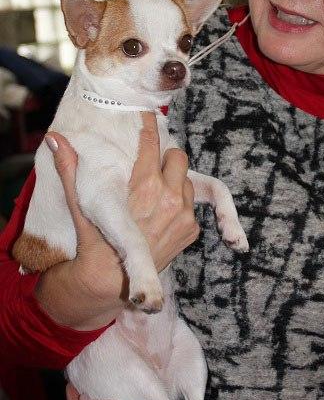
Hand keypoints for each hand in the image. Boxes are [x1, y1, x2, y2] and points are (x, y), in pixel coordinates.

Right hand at [35, 112, 198, 329]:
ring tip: (156, 193)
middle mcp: (168, 197)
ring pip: (187, 181)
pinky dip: (180, 206)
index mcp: (144, 185)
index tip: (147, 117)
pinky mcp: (191, 230)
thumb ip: (70, 168)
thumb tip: (55, 139)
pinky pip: (191, 206)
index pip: (152, 142)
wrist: (110, 281)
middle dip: (167, 158)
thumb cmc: (94, 240)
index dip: (149, 126)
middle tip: (153, 166)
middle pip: (179, 157)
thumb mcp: (81, 203)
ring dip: (175, 182)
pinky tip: (161, 215)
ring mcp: (183, 215)